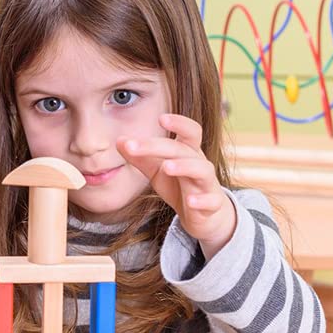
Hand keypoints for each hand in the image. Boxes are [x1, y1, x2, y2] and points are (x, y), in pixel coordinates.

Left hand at [117, 113, 236, 258]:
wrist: (201, 215)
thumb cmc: (178, 185)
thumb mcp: (155, 170)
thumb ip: (139, 157)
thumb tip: (120, 140)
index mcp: (188, 152)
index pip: (190, 131)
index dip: (179, 123)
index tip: (160, 118)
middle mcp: (200, 163)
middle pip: (183, 150)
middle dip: (159, 146)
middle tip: (134, 146)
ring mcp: (207, 183)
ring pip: (202, 170)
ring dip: (185, 167)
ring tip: (166, 167)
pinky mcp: (212, 203)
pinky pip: (210, 201)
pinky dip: (201, 200)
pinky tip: (190, 202)